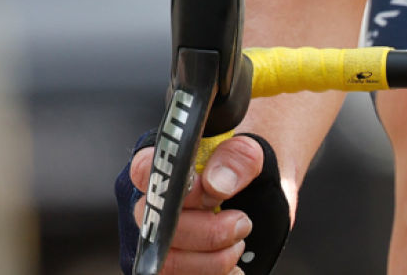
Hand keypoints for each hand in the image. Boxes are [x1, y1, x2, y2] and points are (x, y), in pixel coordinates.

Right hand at [127, 135, 267, 274]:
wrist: (261, 187)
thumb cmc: (246, 164)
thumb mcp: (254, 145)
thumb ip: (238, 155)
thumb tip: (217, 183)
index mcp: (165, 163)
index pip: (144, 171)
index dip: (176, 187)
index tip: (210, 193)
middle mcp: (154, 201)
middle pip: (158, 226)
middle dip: (207, 232)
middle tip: (240, 222)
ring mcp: (160, 235)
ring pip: (168, 262)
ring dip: (213, 259)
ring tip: (238, 241)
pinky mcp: (175, 261)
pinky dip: (217, 274)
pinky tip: (233, 262)